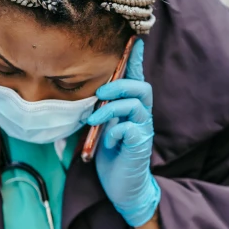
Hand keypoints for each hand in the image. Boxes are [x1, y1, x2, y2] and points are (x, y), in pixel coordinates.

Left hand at [86, 39, 160, 226]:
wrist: (122, 188)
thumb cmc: (112, 156)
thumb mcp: (101, 128)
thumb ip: (99, 110)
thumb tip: (85, 93)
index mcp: (132, 110)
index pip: (136, 80)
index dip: (135, 60)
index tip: (134, 41)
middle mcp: (142, 117)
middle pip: (142, 87)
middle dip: (119, 85)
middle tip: (99, 94)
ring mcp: (143, 131)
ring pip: (136, 105)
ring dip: (112, 108)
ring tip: (94, 119)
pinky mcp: (140, 147)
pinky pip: (132, 129)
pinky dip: (116, 131)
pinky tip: (106, 141)